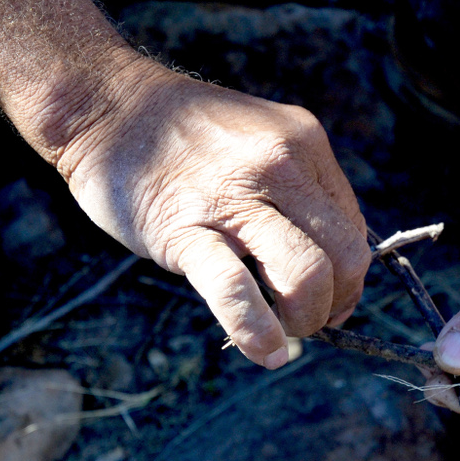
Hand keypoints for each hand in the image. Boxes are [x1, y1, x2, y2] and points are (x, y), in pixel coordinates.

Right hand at [55, 60, 371, 368]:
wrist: (107, 107)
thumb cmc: (179, 133)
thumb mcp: (257, 138)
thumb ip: (292, 186)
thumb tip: (319, 261)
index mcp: (303, 143)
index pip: (352, 227)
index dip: (346, 276)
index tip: (327, 298)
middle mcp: (280, 165)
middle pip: (345, 256)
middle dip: (334, 304)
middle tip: (307, 320)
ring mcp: (234, 198)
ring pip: (306, 276)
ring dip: (305, 320)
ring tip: (283, 332)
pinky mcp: (186, 229)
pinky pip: (235, 291)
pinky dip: (257, 332)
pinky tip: (264, 352)